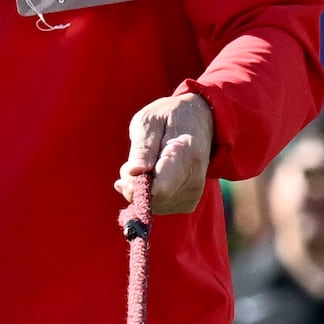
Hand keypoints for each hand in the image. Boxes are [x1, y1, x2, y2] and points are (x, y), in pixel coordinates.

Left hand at [119, 91, 214, 217]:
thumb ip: (142, 148)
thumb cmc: (169, 116)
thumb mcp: (149, 120)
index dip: (135, 189)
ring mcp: (195, 192)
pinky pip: (160, 206)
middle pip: (155, 199)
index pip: (160, 188)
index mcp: (186, 153)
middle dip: (135, 187)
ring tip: (147, 164)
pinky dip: (151, 195)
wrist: (200, 119)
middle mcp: (195, 177)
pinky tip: (154, 176)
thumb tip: (134, 173)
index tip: (123, 177)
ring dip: (141, 190)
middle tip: (133, 164)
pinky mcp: (190, 201)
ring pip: (155, 205)